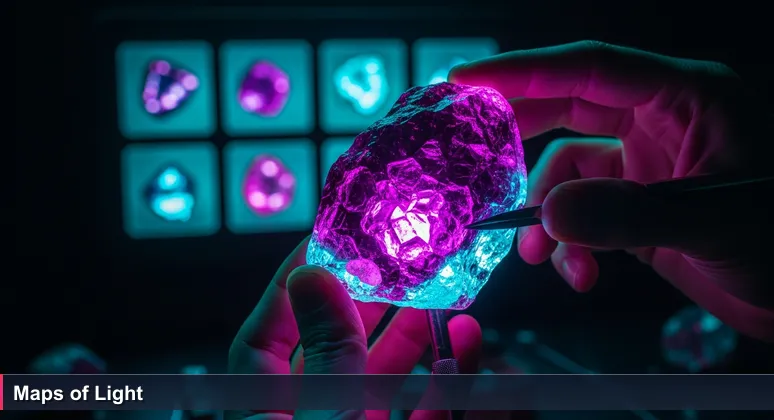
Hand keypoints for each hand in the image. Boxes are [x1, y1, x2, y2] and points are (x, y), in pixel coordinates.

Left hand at [226, 237, 483, 419]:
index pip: (261, 342)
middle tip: (390, 261)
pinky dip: (453, 386)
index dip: (288, 289)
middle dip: (366, 305)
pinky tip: (465, 345)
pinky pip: (431, 418)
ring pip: (386, 382)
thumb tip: (311, 276)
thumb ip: (326, 351)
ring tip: (437, 294)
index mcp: (267, 417)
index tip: (322, 243)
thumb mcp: (326, 413)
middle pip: (334, 354)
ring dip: (416, 338)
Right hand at [450, 41, 773, 340]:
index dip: (524, 71)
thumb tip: (549, 213)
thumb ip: (629, 215)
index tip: (468, 82)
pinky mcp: (632, 203)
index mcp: (686, 98)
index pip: (590, 67)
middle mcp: (659, 121)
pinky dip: (567, 244)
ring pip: (565, 170)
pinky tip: (577, 272)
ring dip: (545, 215)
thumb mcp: (712, 223)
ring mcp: (643, 163)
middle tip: (470, 150)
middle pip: (566, 108)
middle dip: (518, 136)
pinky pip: (578, 211)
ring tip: (540, 254)